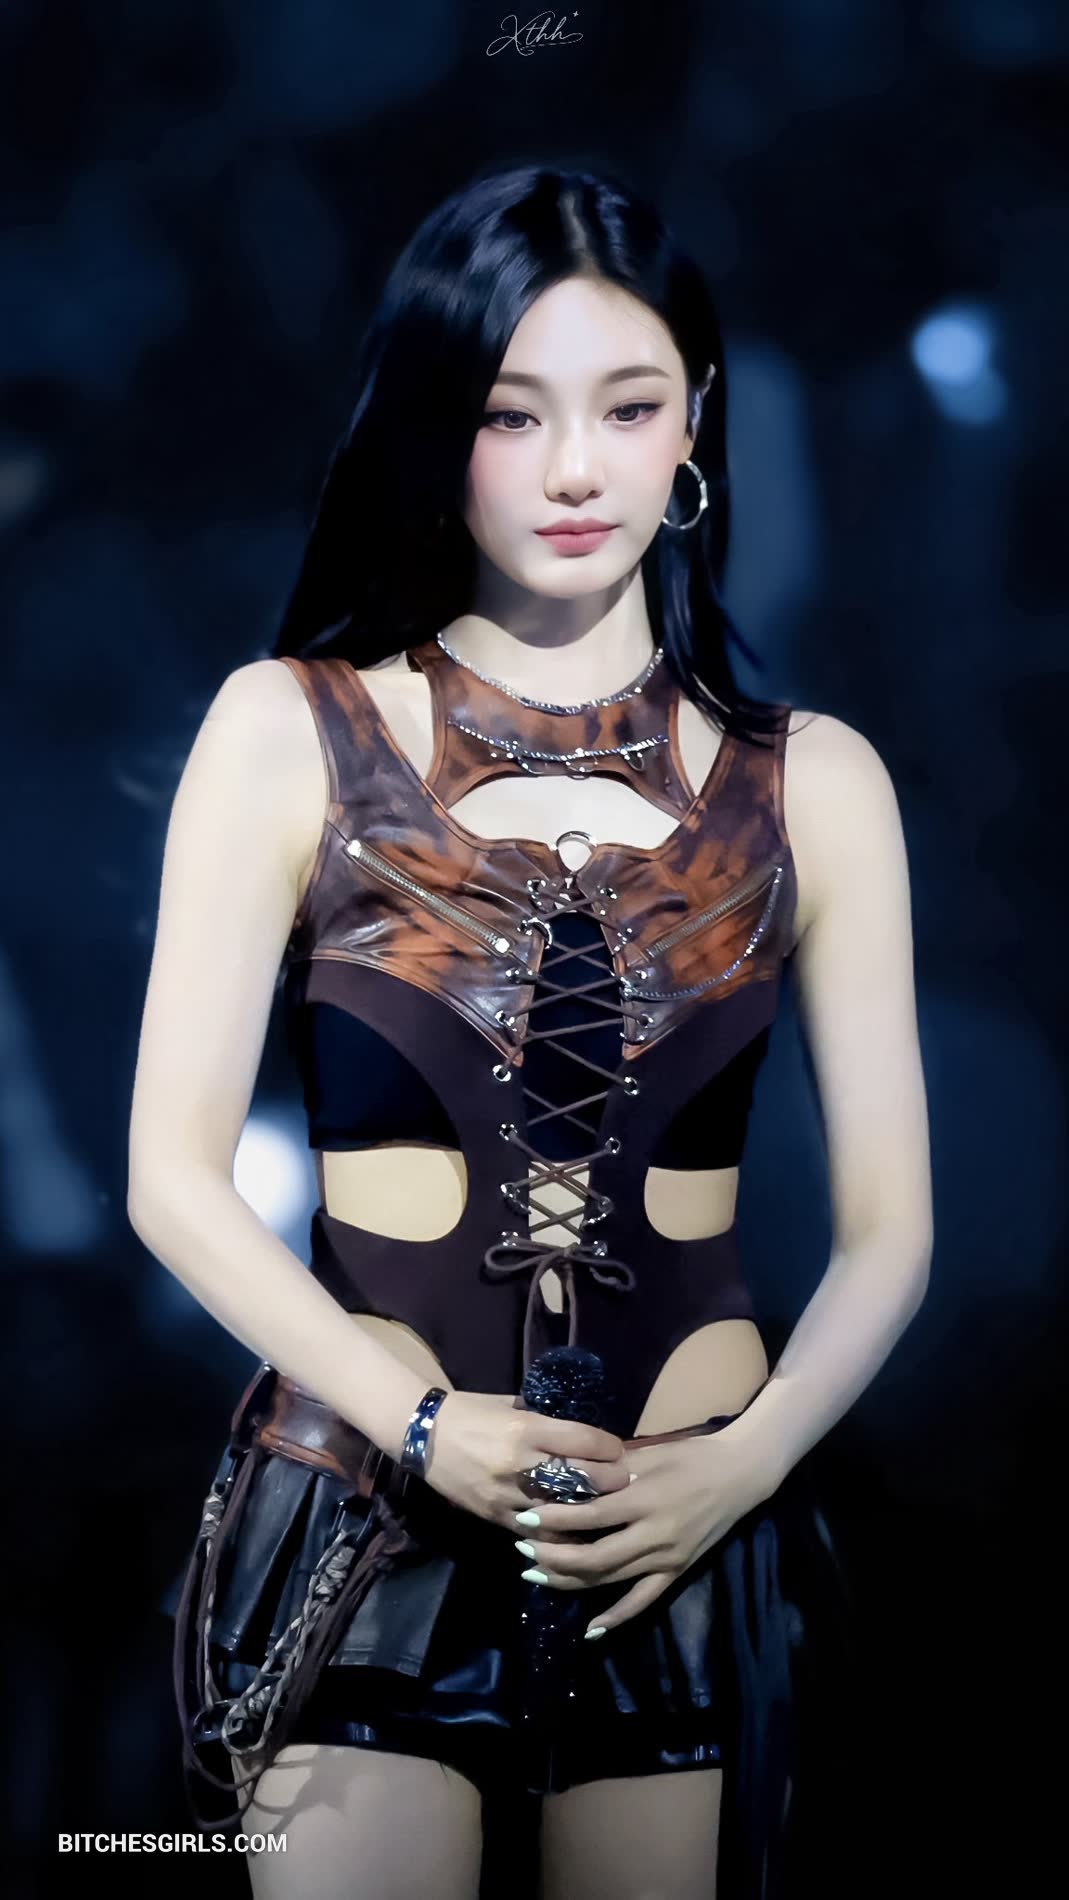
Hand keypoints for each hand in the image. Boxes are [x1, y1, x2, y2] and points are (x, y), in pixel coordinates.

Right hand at [422, 1390, 632, 1529]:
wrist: (423, 1435)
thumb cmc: (471, 1411)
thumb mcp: (511, 1406)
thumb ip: (544, 1420)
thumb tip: (580, 1433)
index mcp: (527, 1428)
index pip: (584, 1442)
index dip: (610, 1448)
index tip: (620, 1451)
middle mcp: (521, 1463)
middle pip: (582, 1479)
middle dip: (609, 1482)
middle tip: (623, 1483)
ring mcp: (508, 1494)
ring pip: (564, 1513)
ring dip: (589, 1513)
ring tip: (607, 1511)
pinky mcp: (496, 1516)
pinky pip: (536, 1533)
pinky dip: (558, 1534)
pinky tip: (575, 1534)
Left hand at [509, 1425, 779, 1635]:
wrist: (740, 1473)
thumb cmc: (691, 1455)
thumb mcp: (649, 1453)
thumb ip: (609, 1468)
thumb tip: (565, 1472)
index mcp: (645, 1499)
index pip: (591, 1516)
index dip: (555, 1520)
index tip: (526, 1519)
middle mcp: (654, 1534)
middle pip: (596, 1556)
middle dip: (555, 1556)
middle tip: (523, 1551)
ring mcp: (667, 1558)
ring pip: (612, 1579)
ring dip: (572, 1581)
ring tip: (539, 1575)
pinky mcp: (677, 1572)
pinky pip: (644, 1601)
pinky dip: (617, 1617)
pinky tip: (591, 1629)